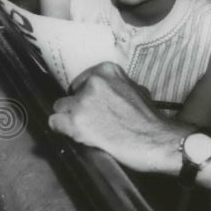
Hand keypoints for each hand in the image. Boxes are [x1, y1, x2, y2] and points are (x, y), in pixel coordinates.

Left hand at [49, 62, 186, 175]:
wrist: (155, 140)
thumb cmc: (149, 119)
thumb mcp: (135, 89)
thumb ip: (114, 87)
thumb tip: (101, 95)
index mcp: (107, 71)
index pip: (82, 81)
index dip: (87, 96)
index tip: (93, 105)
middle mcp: (93, 83)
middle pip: (70, 96)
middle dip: (79, 108)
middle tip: (94, 120)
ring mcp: (83, 102)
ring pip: (60, 109)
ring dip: (71, 120)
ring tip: (89, 130)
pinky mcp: (76, 122)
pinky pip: (54, 123)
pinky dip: (63, 130)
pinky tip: (79, 135)